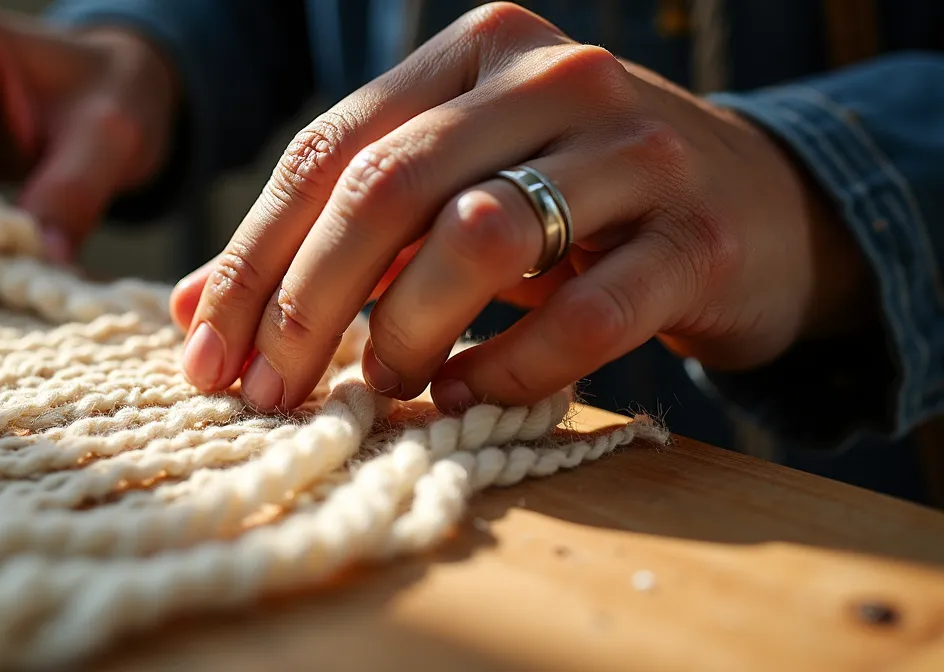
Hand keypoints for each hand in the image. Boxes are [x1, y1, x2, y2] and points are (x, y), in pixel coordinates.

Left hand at [170, 2, 870, 413]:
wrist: (755, 206)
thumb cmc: (573, 204)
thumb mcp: (452, 192)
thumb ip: (332, 237)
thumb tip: (194, 314)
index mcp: (476, 50)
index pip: (330, 148)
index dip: (252, 257)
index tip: (204, 353)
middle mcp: (555, 77)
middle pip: (389, 185)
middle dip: (305, 300)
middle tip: (265, 391)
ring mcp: (636, 150)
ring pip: (482, 234)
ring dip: (406, 328)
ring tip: (375, 388)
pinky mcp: (697, 238)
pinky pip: (583, 316)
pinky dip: (507, 368)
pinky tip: (464, 394)